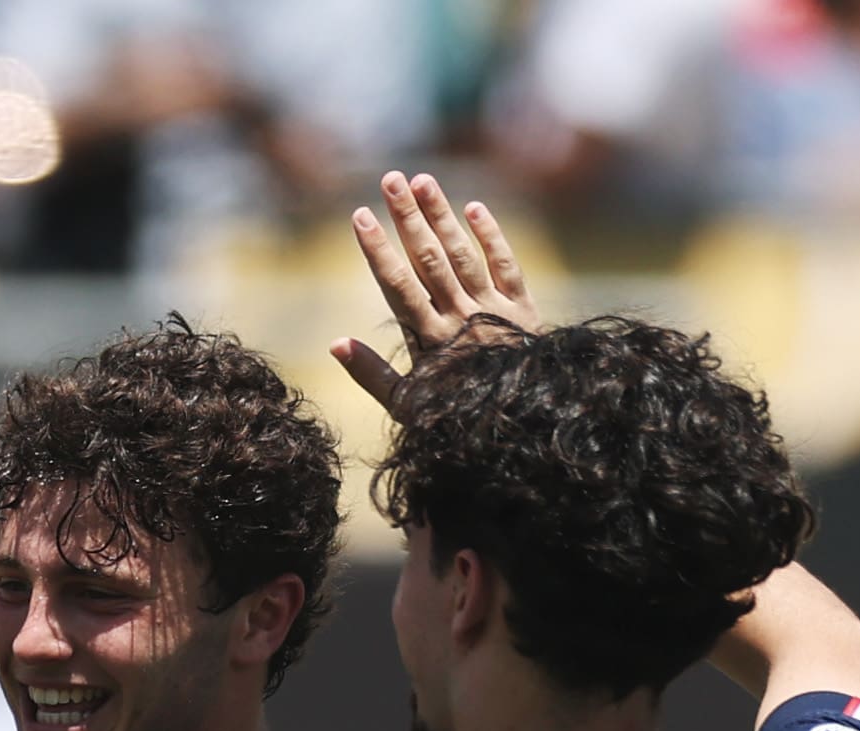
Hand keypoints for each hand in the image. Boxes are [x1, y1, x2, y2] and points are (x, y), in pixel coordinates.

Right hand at [331, 169, 542, 415]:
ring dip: (442, 216)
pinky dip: (491, 236)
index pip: (397, 284)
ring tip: (423, 181)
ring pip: (463, 254)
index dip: (378, 248)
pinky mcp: (523, 309)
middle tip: (390, 178)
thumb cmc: (456, 417)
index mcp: (430, 339)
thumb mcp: (408, 407)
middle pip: (429, 258)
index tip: (360, 215)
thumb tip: (335, 343)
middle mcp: (461, 317)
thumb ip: (372, 375)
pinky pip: (506, 265)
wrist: (524, 423)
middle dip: (408, 217)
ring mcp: (494, 309)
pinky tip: (473, 208)